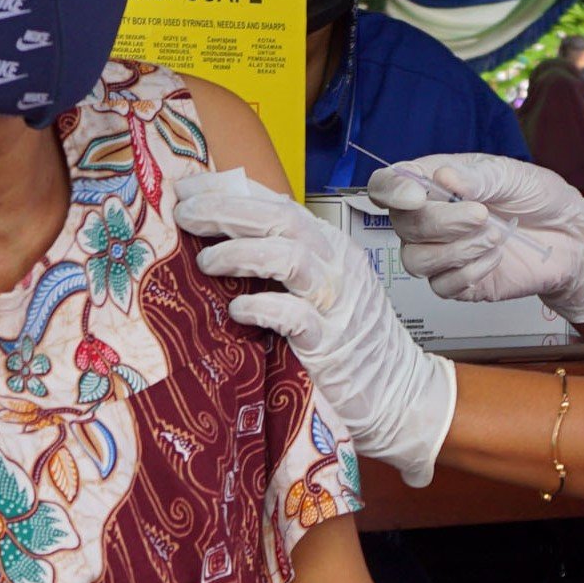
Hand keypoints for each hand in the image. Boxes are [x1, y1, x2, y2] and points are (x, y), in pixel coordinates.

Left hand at [172, 171, 457, 484]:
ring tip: (206, 262)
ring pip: (290, 257)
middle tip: (185, 214)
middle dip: (227, 211)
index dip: (229, 191)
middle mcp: (335, 264)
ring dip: (242, 253)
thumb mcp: (313, 288)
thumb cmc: (346, 340)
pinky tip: (236, 309)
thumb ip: (274, 261)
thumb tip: (211, 240)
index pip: (276, 202)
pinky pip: (295, 316)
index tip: (187, 190)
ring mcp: (335, 302)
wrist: (398, 392)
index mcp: (328, 244)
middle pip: (281, 218)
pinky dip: (262, 306)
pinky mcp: (330, 344)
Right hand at [367, 154, 583, 323]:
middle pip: (402, 226)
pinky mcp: (457, 284)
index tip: (416, 196)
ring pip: (416, 261)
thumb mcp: (513, 175)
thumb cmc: (538, 198)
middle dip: (442, 221)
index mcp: (433, 182)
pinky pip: (442, 286)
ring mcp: (439, 254)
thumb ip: (478, 177)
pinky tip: (496, 257)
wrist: (571, 237)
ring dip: (458, 249)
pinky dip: (471, 271)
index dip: (390, 191)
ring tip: (498, 234)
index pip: (386, 185)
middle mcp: (427, 219)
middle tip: (483, 214)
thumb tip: (444, 177)